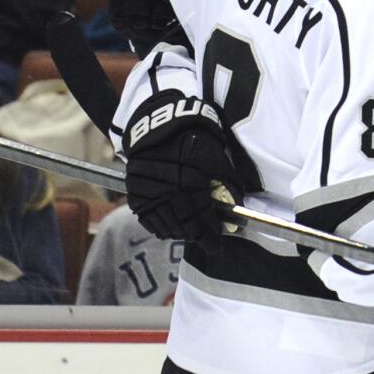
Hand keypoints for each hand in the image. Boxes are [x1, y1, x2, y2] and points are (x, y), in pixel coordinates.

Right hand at [123, 89, 239, 251]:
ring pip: (166, 225)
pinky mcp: (136, 195)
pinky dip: (162, 228)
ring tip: (191, 235)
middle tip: (207, 243)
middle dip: (197, 237)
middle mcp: (169, 192)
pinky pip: (148, 220)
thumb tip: (237, 206)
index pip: (202, 218)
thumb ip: (228, 183)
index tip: (216, 245)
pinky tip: (172, 230)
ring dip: (180, 234)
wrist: (161, 128)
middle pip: (184, 225)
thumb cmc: (195, 142)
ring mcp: (150, 195)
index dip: (210, 234)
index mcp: (191, 183)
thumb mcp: (217, 159)